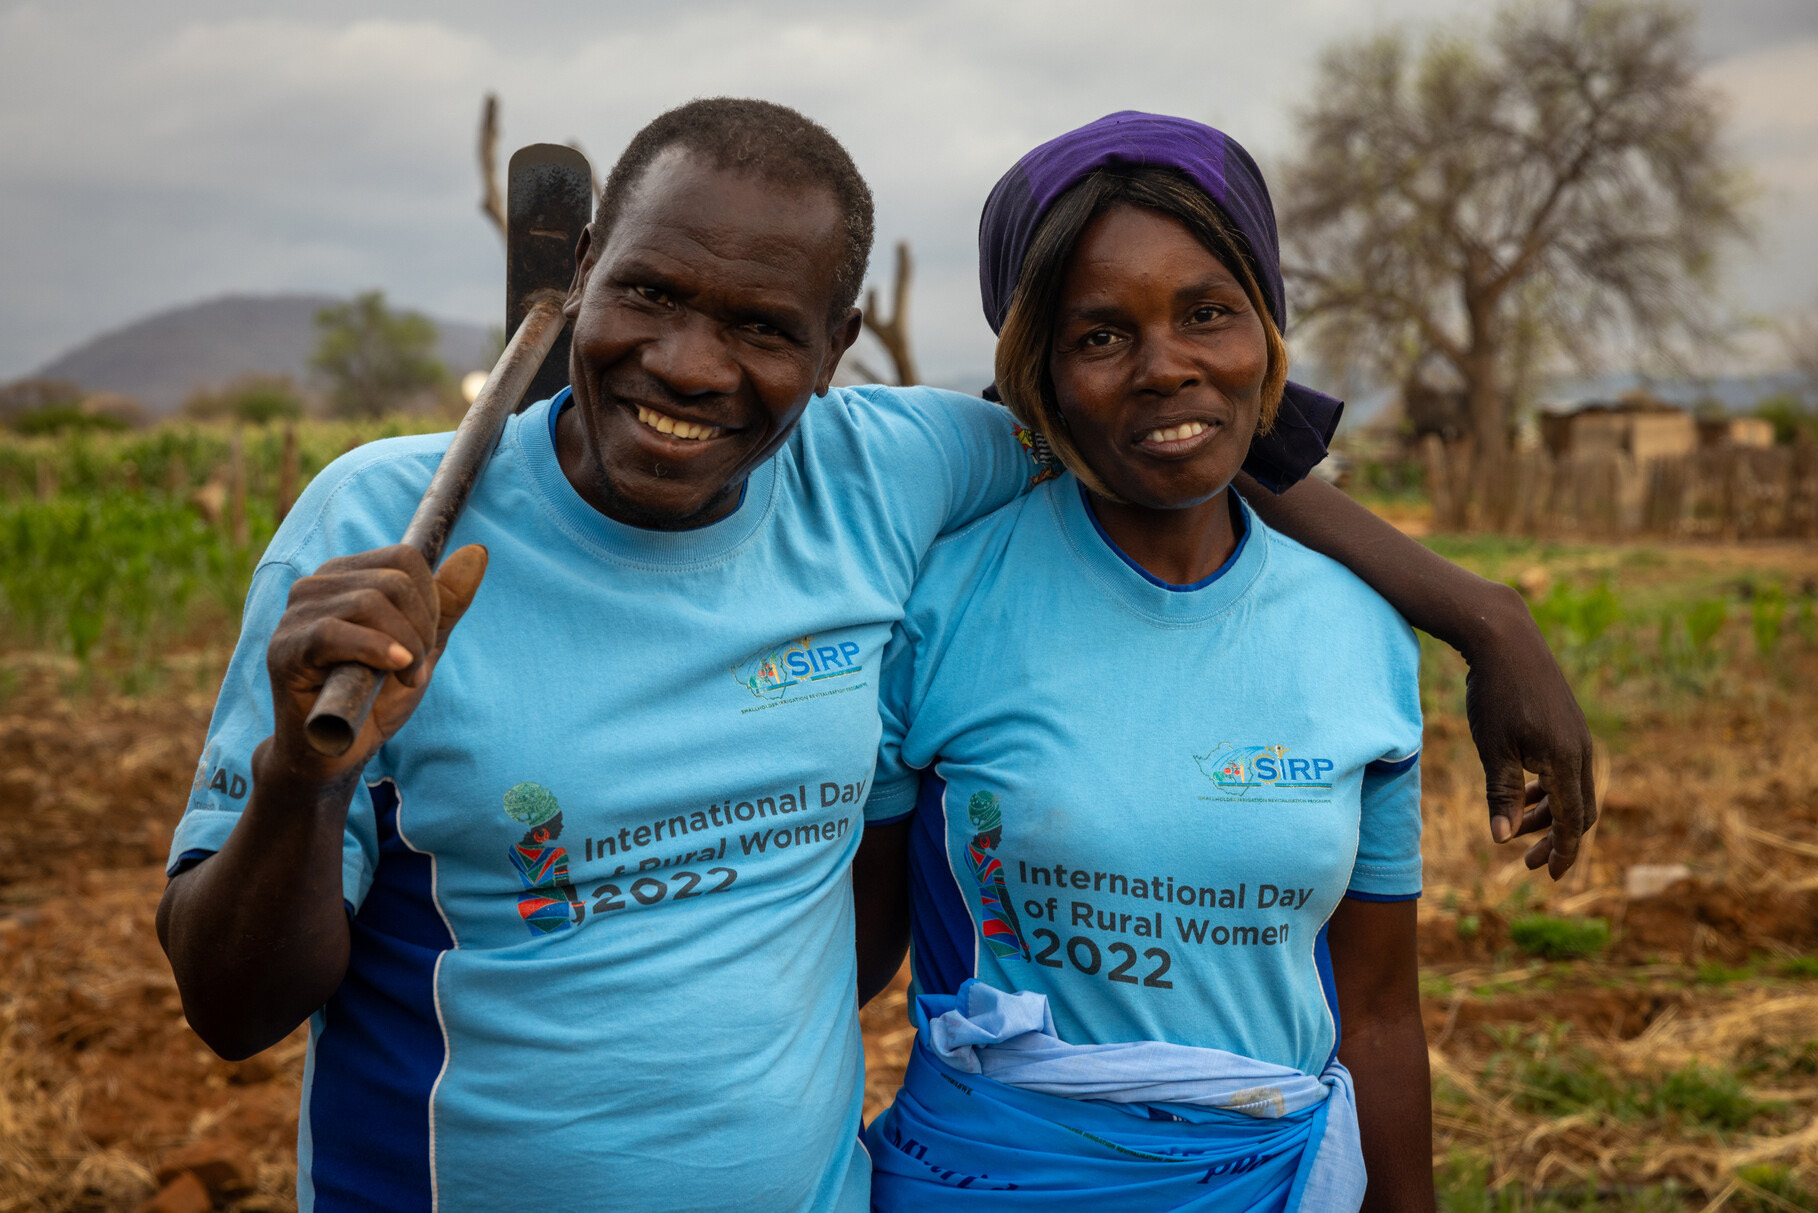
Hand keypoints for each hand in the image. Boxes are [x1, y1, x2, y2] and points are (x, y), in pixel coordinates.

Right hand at [264, 544, 488, 786]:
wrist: (335, 752)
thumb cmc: (374, 696)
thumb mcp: (423, 645)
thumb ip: (448, 601)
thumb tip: (478, 552)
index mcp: (346, 574)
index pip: (405, 558)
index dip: (431, 600)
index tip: (427, 642)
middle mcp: (315, 585)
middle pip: (394, 580)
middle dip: (422, 628)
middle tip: (416, 668)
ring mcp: (295, 614)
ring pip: (370, 603)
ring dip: (406, 647)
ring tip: (404, 677)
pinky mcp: (285, 648)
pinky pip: (333, 632)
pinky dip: (375, 650)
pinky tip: (395, 669)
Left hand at [1463, 590, 1596, 878]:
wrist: (1505, 638)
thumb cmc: (1495, 694)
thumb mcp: (1493, 749)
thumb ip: (1500, 795)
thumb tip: (1501, 840)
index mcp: (1566, 762)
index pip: (1572, 822)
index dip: (1564, 853)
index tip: (1550, 877)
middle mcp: (1580, 751)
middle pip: (1578, 811)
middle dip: (1556, 839)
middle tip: (1528, 862)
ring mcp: (1575, 736)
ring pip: (1570, 789)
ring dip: (1547, 814)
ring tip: (1516, 830)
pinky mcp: (1565, 724)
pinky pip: (1564, 768)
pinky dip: (1545, 788)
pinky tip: (1520, 793)